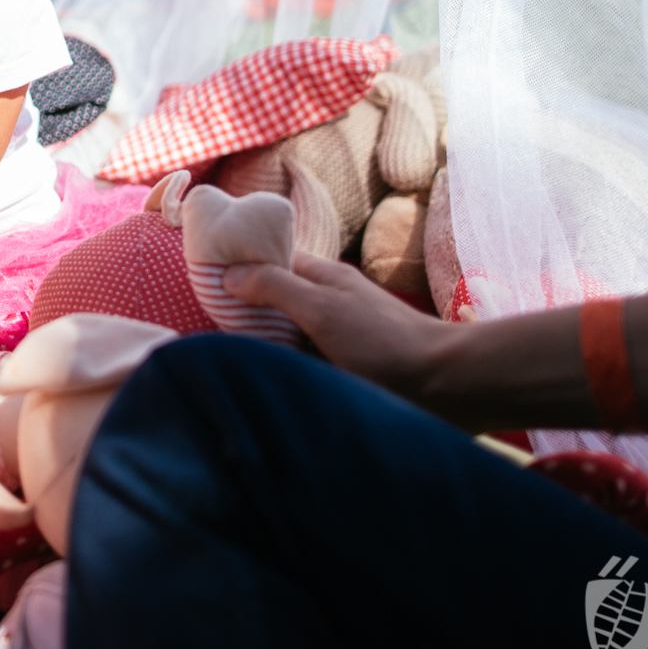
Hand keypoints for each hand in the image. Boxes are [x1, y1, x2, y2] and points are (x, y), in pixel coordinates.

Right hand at [223, 251, 453, 396]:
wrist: (443, 385)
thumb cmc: (383, 340)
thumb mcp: (321, 306)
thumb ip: (274, 288)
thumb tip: (228, 275)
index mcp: (322, 278)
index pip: (269, 263)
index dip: (238, 269)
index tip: (204, 283)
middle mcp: (327, 305)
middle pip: (274, 302)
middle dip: (245, 312)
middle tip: (207, 327)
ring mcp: (336, 339)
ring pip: (286, 336)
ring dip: (265, 346)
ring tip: (228, 359)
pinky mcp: (344, 371)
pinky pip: (302, 364)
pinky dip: (284, 369)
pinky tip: (266, 382)